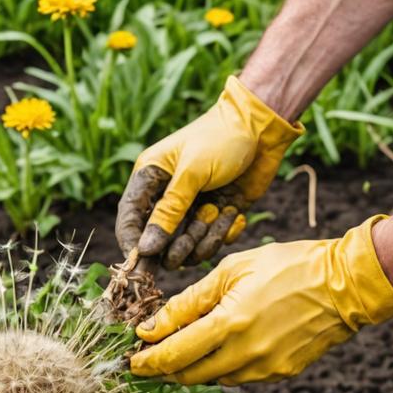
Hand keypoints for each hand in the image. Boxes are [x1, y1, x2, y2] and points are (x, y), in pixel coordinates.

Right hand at [115, 76, 302, 268]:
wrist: (263, 129)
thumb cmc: (221, 139)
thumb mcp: (192, 172)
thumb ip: (168, 212)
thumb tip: (145, 249)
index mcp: (150, 179)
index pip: (129, 220)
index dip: (133, 244)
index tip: (144, 263)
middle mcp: (167, 198)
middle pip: (159, 243)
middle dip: (179, 244)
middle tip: (199, 225)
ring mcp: (191, 210)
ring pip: (187, 249)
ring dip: (206, 238)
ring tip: (220, 211)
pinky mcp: (215, 217)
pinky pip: (212, 243)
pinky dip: (224, 233)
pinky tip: (234, 211)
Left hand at [129, 217, 392, 384]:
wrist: (346, 284)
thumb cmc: (287, 266)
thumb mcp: (231, 270)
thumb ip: (188, 302)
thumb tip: (150, 327)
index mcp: (230, 323)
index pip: (173, 354)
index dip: (146, 360)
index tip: (129, 359)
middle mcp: (246, 353)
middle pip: (188, 375)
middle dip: (162, 369)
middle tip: (145, 359)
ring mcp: (265, 368)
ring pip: (211, 379)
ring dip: (191, 368)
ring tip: (180, 349)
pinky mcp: (280, 374)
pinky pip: (237, 377)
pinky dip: (220, 366)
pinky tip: (219, 347)